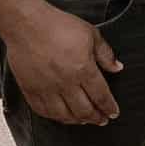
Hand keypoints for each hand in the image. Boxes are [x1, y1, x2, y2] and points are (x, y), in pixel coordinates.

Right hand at [2, 2, 121, 125]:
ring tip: (84, 120)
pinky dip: (55, 117)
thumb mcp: (91, 34)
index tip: (113, 112)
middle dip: (96, 118)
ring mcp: (46, 89)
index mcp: (83, 69)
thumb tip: (117, 67)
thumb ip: (106, 54)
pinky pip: (43, 111)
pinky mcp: (30, 90)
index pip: (101, 96)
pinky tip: (61, 116)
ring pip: (64, 115)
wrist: (27, 25)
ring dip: (77, 121)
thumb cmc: (57, 26)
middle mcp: (65, 83)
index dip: (109, 107)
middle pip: (84, 110)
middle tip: (102, 120)